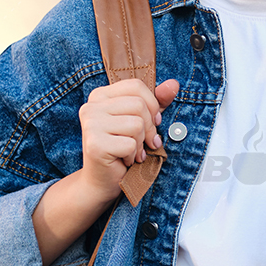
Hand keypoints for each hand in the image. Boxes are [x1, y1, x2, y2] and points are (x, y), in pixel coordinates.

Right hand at [78, 78, 179, 203]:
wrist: (101, 180)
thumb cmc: (121, 150)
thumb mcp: (141, 121)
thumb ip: (156, 102)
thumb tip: (173, 84)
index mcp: (100, 95)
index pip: (136, 85)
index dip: (152, 105)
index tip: (152, 122)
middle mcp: (91, 106)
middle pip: (139, 105)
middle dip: (148, 128)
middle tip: (142, 142)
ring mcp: (91, 124)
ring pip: (137, 124)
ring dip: (140, 143)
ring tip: (131, 151)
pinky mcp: (95, 143)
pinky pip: (131, 144)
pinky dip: (133, 155)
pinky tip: (124, 160)